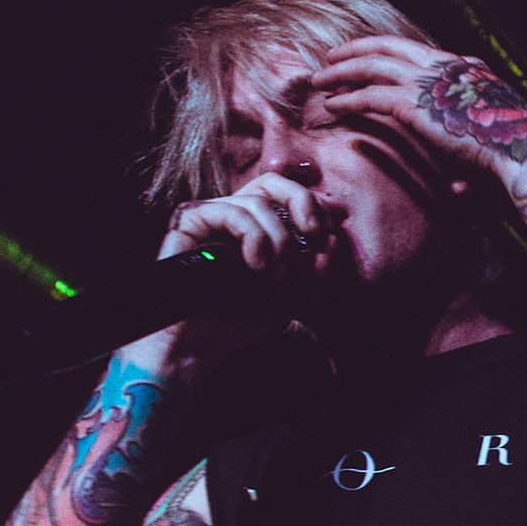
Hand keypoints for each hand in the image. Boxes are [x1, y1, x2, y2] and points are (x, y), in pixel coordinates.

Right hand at [139, 172, 341, 360]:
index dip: (315, 206)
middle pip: (271, 182)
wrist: (202, 343)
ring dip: (278, 240)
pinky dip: (253, 237)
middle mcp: (233, 214)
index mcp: (257, 225)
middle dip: (302, 202)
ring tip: (274, 274)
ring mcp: (210, 215)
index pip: (289, 194)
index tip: (330, 232)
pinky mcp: (190, 220)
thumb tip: (335, 236)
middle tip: (314, 233)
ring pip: (256, 202)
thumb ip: (321, 267)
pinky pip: (230, 212)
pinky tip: (255, 265)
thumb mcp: (296, 293)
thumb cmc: (242, 317)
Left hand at [310, 36, 526, 169]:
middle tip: (332, 58)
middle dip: (356, 50)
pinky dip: (347, 98)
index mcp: (461, 66)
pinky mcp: (415, 102)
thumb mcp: (487, 136)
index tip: (367, 58)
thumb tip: (456, 185)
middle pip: (387, 46)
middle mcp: (443, 65)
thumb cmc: (510, 152)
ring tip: (320, 80)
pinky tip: (332, 105)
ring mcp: (428, 80)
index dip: (386, 51)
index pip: (414, 49)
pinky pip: (370, 95)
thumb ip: (466, 148)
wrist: (521, 149)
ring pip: (372, 64)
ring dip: (342, 70)